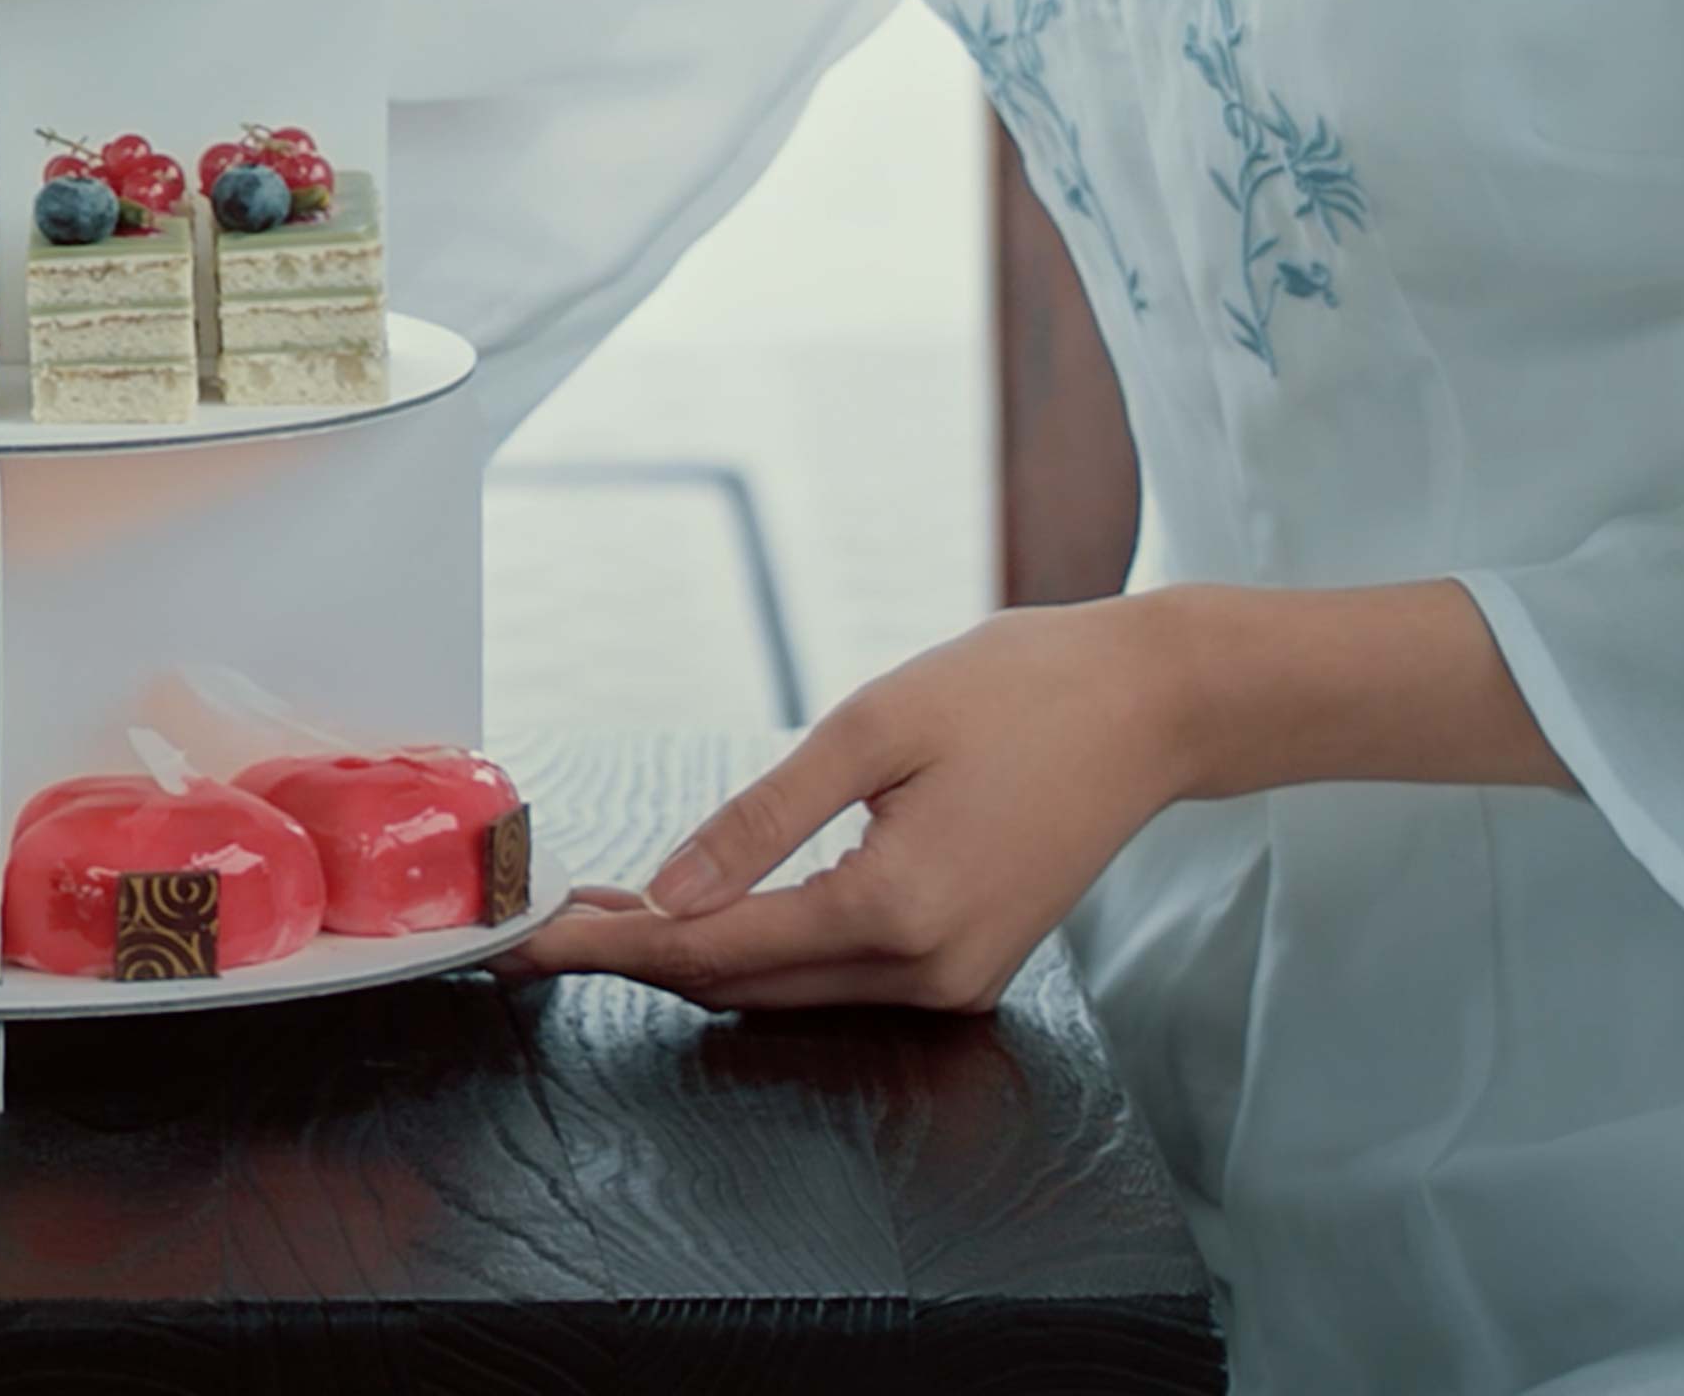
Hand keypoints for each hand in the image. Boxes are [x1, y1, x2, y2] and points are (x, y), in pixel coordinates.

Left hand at [493, 600, 1199, 1013]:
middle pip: (745, 986)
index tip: (533, 941)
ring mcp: (956, 981)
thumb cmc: (1019, 692)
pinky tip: (713, 914)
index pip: (718, 950)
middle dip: (641, 958)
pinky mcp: (970, 968)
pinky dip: (768, 952)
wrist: (1151, 707)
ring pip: (790, 991)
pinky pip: (842, 978)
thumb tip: (666, 891)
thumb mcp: (871, 730)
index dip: (615, 948)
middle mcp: (929, 970)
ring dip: (700, 958)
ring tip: (608, 916)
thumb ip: (762, 819)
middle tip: (549, 925)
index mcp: (899, 911)